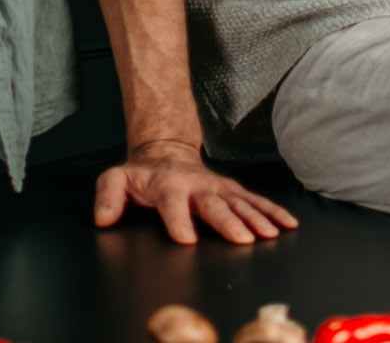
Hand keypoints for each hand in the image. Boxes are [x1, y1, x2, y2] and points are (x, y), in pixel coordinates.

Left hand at [93, 139, 298, 244]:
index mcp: (167, 184)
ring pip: (239, 202)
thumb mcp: (116, 179)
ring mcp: (217, 187)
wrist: (166, 151)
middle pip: (213, 204)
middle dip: (228, 222)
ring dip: (255, 218)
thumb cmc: (142, 174)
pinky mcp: (232, 190)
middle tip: (241, 239)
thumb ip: (108, 197)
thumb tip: (103, 218)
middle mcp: (197, 185)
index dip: (178, 220)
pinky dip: (272, 211)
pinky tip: (286, 224)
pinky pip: (255, 200)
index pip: (172, 203)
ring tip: (268, 234)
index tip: (186, 238)